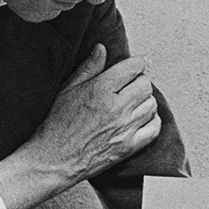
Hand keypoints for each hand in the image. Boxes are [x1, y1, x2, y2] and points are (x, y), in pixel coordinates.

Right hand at [28, 43, 161, 181]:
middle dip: (140, 81)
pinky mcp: (128, 147)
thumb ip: (88, 68)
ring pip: (152, 105)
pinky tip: (143, 119)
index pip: (133, 68)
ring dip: (145, 101)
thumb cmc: (56, 124)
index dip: (140, 63)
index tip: (141, 63)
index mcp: (101, 89)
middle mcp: (116, 107)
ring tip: (135, 102)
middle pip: (145, 85)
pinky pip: (154, 129)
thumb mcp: (67, 90)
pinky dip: (152, 121)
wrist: (54, 159)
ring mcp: (124, 128)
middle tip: (132, 85)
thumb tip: (102, 48)